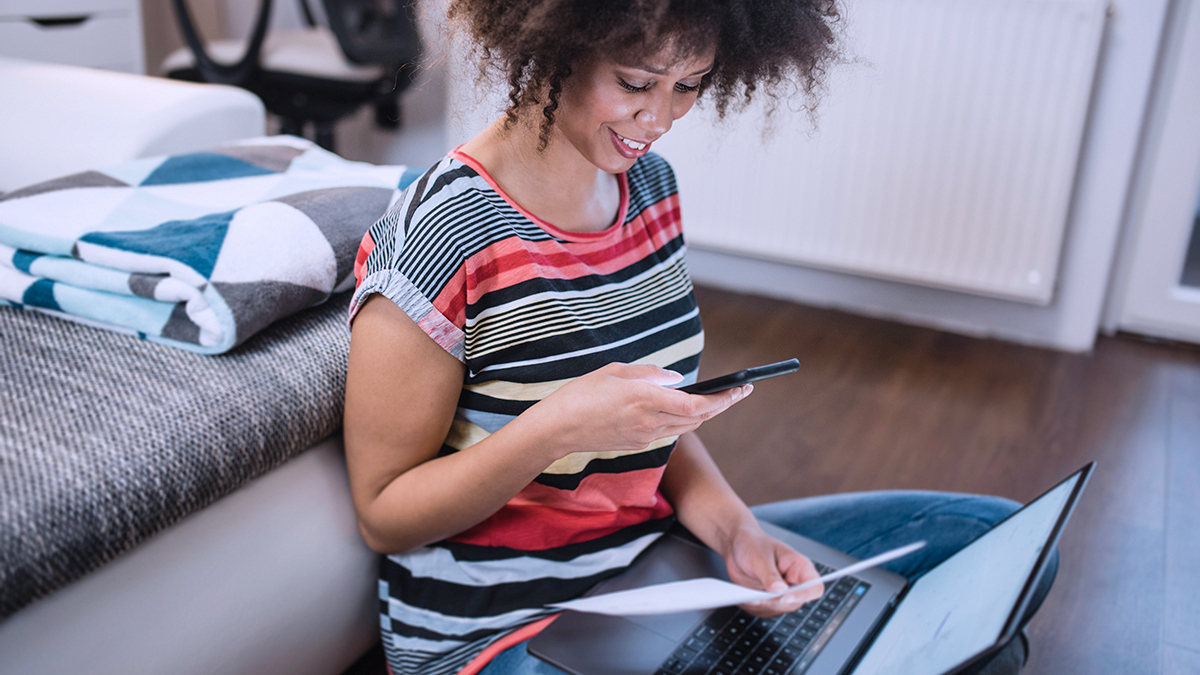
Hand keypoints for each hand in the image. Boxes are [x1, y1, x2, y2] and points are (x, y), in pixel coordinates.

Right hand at [515, 363, 751, 460]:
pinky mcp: (637, 445)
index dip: (724, 398)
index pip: (697, 403)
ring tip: (719, 399)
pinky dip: (682, 420)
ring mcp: (645, 437)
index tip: (742, 388)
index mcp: (646, 399)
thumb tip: (677, 379)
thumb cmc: (581, 394)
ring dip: (705, 414)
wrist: (557, 430)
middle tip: (739, 391)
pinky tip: (684, 408)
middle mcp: (650, 422)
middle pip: (699, 417)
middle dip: (723, 405)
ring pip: (687, 427)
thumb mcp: (615, 371)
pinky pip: (669, 432)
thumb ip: (650, 374)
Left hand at [723, 524, 823, 617]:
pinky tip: (744, 597)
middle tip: (757, 597)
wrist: (736, 546)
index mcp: (800, 567)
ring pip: (778, 610)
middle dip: (775, 602)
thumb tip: (780, 591)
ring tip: (748, 595)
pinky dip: (754, 608)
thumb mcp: (760, 556)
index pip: (814, 587)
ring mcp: (781, 594)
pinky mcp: (767, 601)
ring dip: (762, 606)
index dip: (803, 595)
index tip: (785, 596)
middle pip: (794, 603)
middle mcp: (793, 583)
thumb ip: (770, 575)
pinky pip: (764, 611)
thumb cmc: (753, 543)